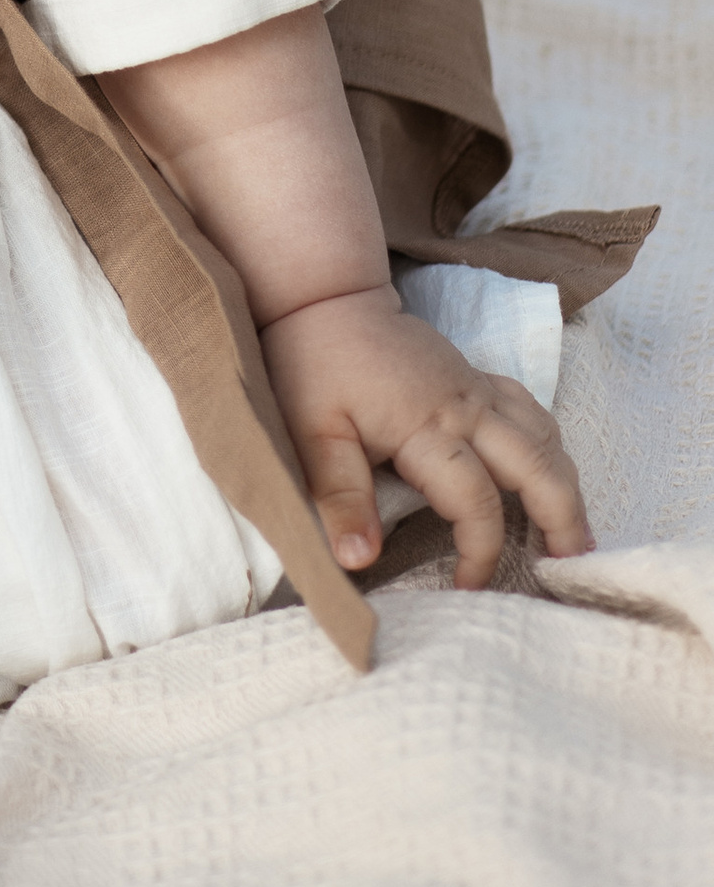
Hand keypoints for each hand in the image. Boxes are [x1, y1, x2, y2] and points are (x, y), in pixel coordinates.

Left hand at [261, 283, 591, 588]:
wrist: (323, 298)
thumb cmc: (312, 365)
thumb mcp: (311, 433)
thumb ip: (340, 495)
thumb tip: (359, 560)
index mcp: (428, 427)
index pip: (476, 501)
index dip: (480, 551)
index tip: (469, 587)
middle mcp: (467, 408)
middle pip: (538, 465)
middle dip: (564, 518)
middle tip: (572, 566)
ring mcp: (476, 389)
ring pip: (545, 437)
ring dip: (566, 484)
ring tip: (574, 534)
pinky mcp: (475, 377)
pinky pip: (530, 411)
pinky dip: (549, 446)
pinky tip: (549, 473)